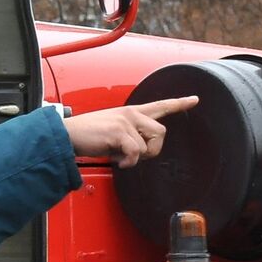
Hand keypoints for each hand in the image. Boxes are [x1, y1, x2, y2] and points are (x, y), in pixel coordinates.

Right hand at [62, 96, 198, 167]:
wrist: (67, 135)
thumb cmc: (87, 135)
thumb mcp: (112, 130)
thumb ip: (130, 135)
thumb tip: (140, 150)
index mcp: (130, 112)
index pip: (160, 105)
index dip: (179, 103)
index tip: (194, 99)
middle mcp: (131, 114)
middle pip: (161, 132)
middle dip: (152, 149)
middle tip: (133, 155)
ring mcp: (125, 122)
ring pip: (149, 146)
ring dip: (136, 157)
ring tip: (120, 155)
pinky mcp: (119, 132)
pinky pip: (136, 153)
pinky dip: (128, 162)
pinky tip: (118, 161)